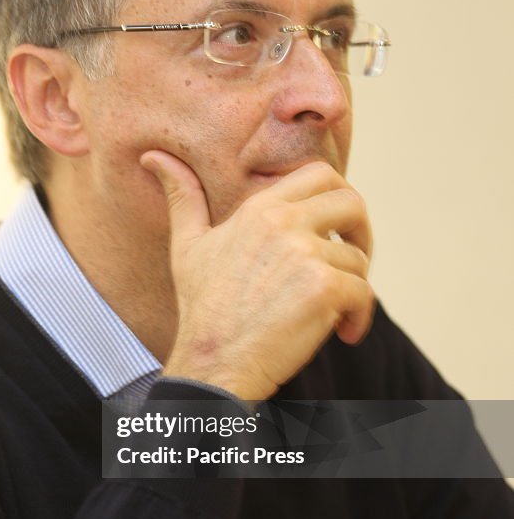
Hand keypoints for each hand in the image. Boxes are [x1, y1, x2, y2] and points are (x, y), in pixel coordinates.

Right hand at [140, 153, 374, 401]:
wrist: (212, 363)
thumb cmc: (202, 308)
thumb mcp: (187, 246)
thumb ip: (183, 197)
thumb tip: (153, 156)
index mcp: (259, 209)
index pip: (319, 173)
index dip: (337, 197)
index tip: (333, 230)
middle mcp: (284, 223)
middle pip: (352, 202)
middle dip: (361, 232)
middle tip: (353, 264)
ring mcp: (306, 255)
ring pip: (358, 259)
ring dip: (354, 287)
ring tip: (334, 314)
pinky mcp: (323, 289)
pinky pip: (364, 293)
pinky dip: (360, 316)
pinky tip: (343, 333)